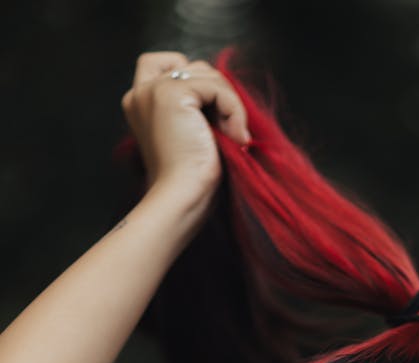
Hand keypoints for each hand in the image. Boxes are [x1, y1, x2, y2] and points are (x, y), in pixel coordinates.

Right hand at [120, 51, 250, 209]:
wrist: (181, 198)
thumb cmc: (188, 181)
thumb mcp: (190, 136)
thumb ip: (196, 109)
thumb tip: (226, 95)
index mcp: (139, 103)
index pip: (164, 64)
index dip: (193, 78)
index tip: (211, 114)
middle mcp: (141, 92)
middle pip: (193, 67)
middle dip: (217, 94)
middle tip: (228, 131)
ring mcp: (154, 89)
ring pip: (208, 75)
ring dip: (229, 103)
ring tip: (233, 136)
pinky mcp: (172, 93)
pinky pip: (217, 87)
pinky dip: (234, 110)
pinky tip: (236, 137)